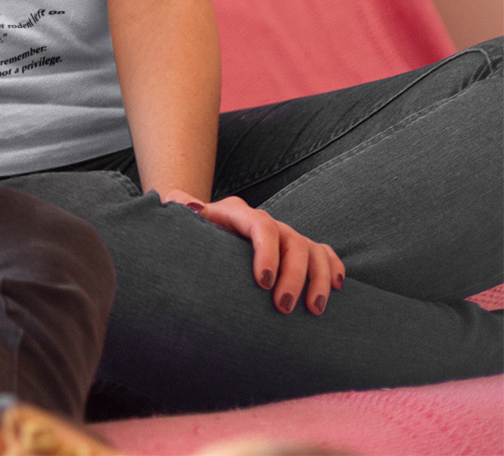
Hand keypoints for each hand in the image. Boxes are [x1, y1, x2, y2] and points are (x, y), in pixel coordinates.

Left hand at [162, 190, 344, 313]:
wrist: (198, 231)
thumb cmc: (187, 232)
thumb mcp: (179, 219)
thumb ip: (179, 207)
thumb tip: (193, 206)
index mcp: (237, 214)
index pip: (261, 225)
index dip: (268, 253)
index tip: (263, 283)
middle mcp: (265, 222)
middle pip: (293, 241)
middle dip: (293, 275)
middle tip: (284, 307)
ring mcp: (283, 235)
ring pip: (313, 249)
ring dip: (318, 278)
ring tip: (313, 309)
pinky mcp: (296, 248)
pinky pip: (324, 253)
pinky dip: (334, 267)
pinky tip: (336, 288)